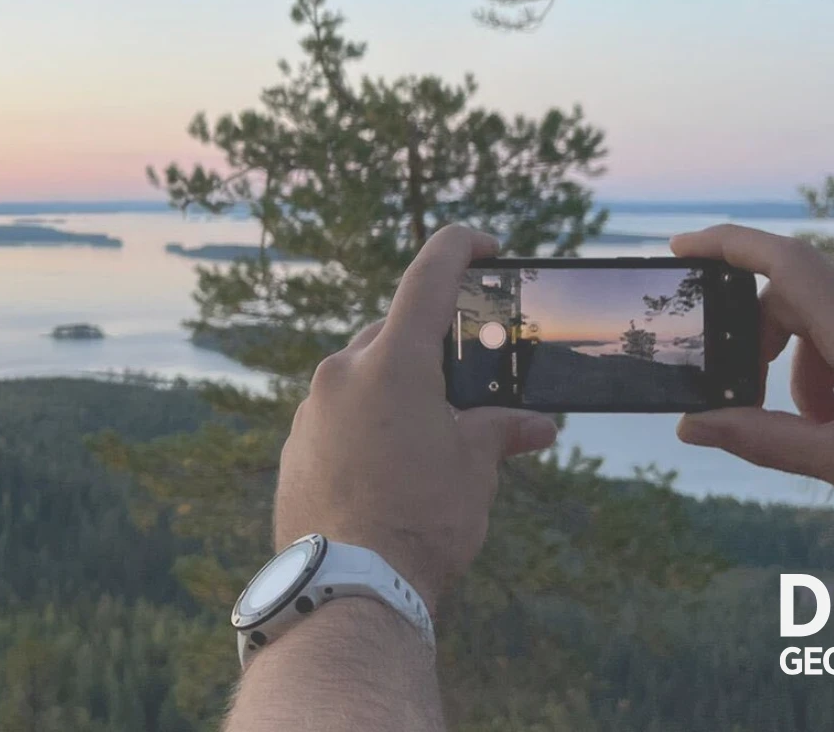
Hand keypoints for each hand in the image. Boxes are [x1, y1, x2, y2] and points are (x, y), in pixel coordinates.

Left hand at [274, 225, 558, 599]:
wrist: (348, 586)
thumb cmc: (420, 521)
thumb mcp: (474, 469)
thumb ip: (502, 431)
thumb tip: (537, 424)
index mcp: (392, 360)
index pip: (428, 276)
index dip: (460, 249)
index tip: (485, 246)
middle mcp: (342, 372)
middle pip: (394, 331)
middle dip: (432, 344)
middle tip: (468, 370)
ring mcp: (311, 408)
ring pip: (362, 374)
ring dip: (397, 387)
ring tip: (434, 429)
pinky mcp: (295, 445)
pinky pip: (337, 414)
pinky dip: (367, 421)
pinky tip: (392, 461)